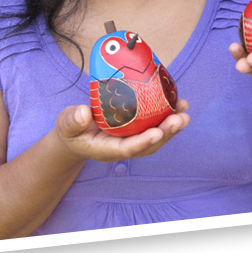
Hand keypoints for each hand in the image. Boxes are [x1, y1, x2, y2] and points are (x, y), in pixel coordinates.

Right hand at [53, 100, 189, 162]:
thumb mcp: (67, 124)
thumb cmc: (72, 130)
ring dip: (173, 124)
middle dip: (166, 132)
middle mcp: (125, 147)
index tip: (157, 133)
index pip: (128, 149)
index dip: (143, 142)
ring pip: (157, 135)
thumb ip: (72, 120)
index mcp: (108, 149)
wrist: (77, 134)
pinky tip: (178, 103)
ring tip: (184, 109)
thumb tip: (83, 113)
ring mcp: (133, 139)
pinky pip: (155, 124)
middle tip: (180, 118)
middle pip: (149, 144)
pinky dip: (168, 115)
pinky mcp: (138, 129)